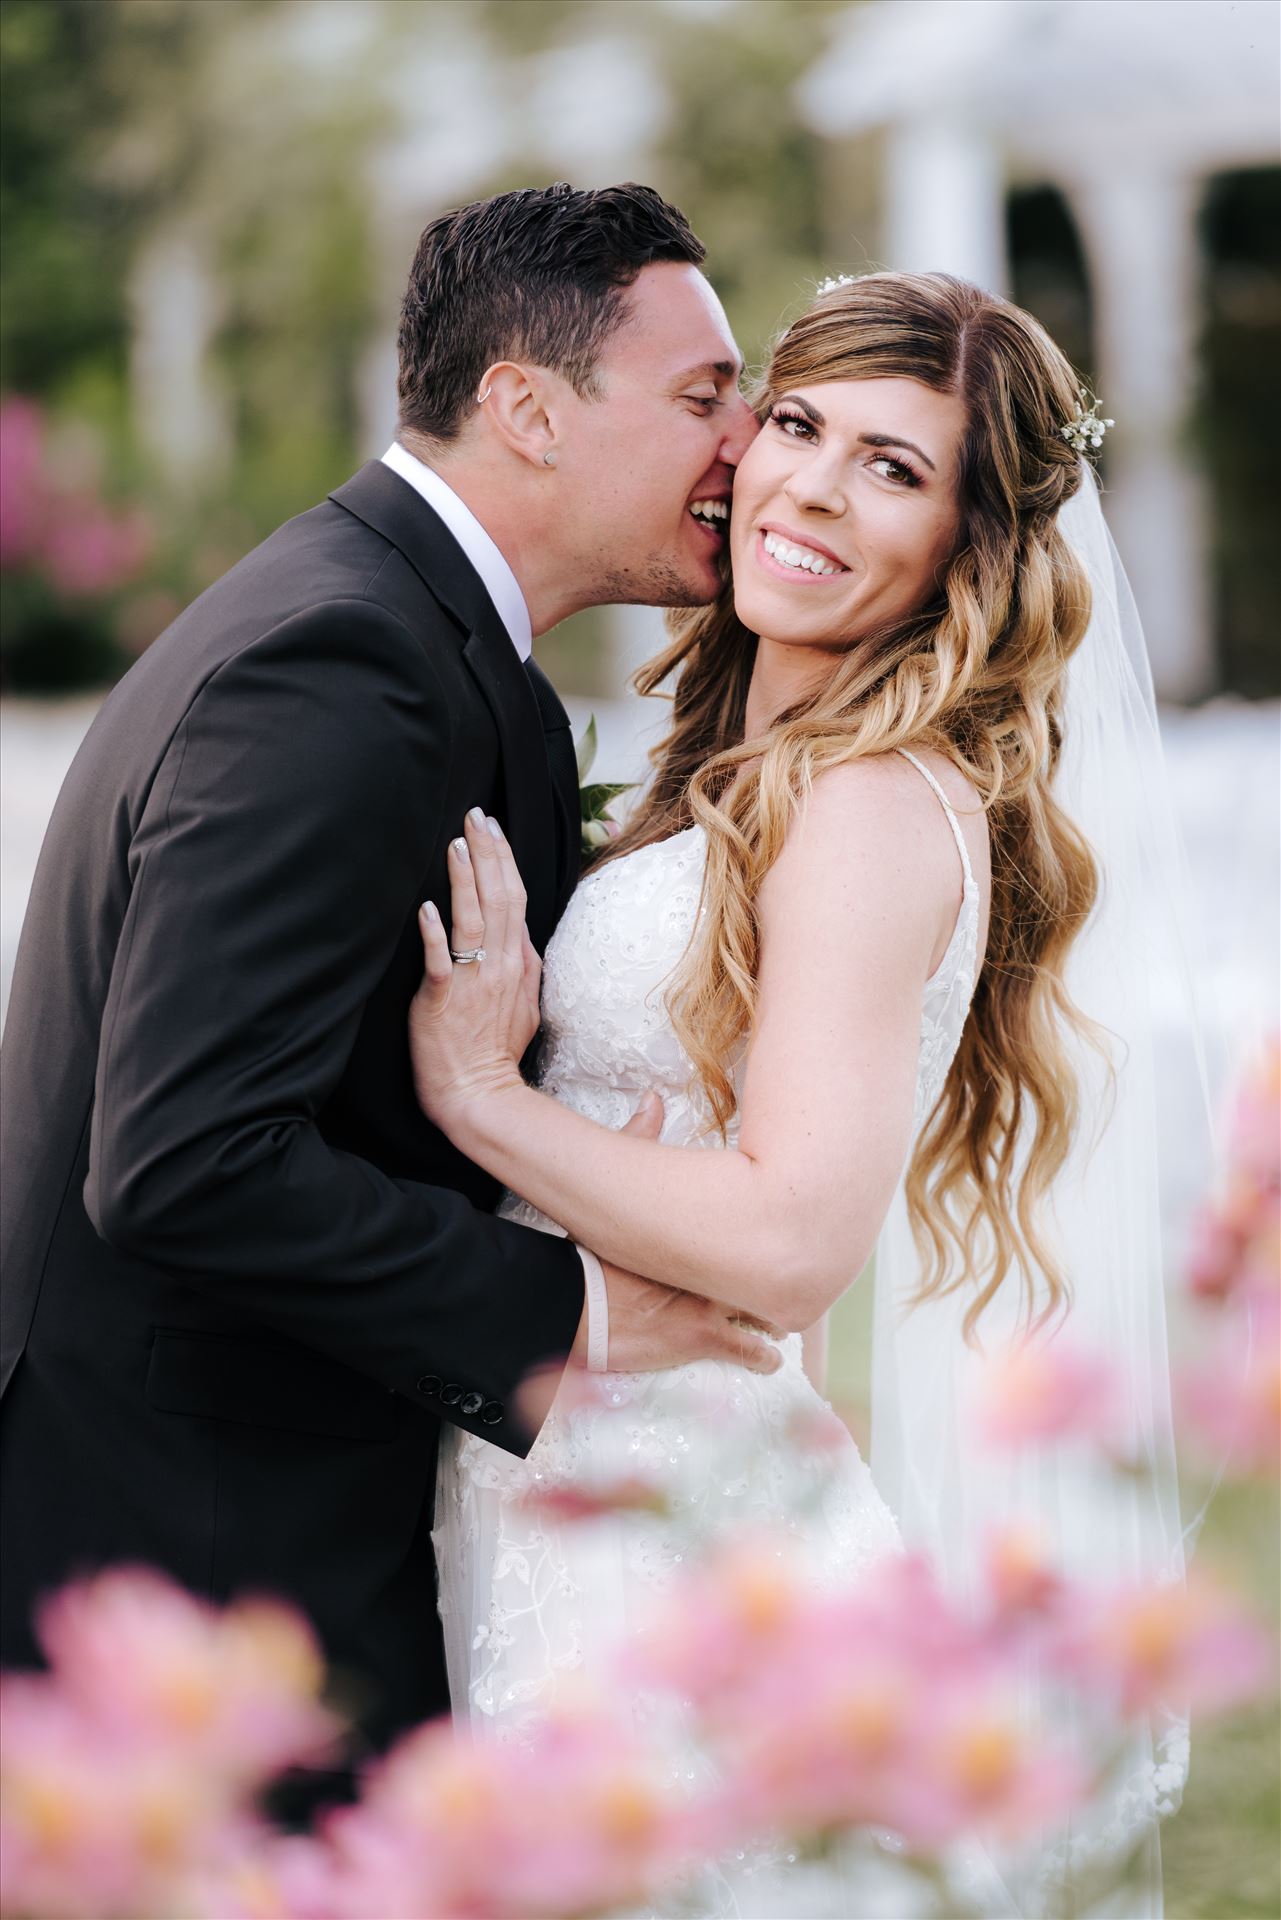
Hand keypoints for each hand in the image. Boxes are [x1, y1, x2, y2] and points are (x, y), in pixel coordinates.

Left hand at [410, 808, 539, 1131]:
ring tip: (457, 844)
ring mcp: (474, 982)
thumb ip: (523, 969)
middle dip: (489, 853)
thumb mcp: (525, 1007)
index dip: (503, 861)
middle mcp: (501, 965)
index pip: (514, 900)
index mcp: (519, 963)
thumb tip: (522, 940)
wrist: (478, 1096)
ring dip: (465, 880)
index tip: (492, 828)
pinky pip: (441, 962)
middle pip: (499, 898)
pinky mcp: (443, 1000)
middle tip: (476, 816)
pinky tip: (427, 908)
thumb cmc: (494, 1054)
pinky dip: (435, 934)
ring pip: (473, 920)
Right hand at [571, 1094, 783, 1379]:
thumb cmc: (593, 1253)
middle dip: (780, 1277)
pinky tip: (770, 1358)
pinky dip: (763, 1357)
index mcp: (701, 1232)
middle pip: (769, 1272)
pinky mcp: (704, 1342)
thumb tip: (653, 1098)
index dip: (773, 1228)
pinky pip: (752, 1353)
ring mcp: (713, 1308)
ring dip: (773, 1318)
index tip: (786, 1227)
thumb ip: (639, 1140)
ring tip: (783, 1320)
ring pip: (767, 1314)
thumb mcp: (617, 1192)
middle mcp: (715, 1269)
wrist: (578, 1305)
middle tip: (793, 1275)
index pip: (755, 1224)